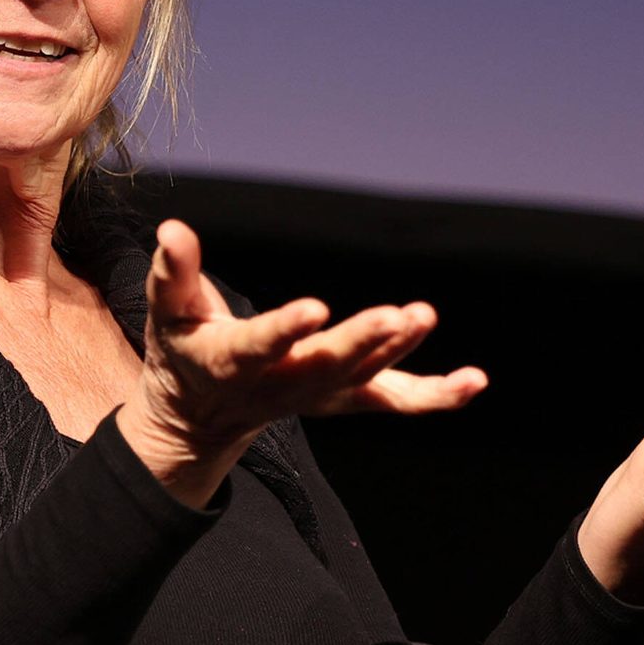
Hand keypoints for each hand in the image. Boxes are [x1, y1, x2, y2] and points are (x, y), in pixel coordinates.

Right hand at [118, 219, 486, 504]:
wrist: (199, 416)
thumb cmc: (183, 350)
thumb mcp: (167, 313)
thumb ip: (172, 272)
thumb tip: (174, 228)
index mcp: (231, 363)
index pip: (259, 348)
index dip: (286, 331)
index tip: (315, 309)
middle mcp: (280, 387)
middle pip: (324, 368)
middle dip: (361, 343)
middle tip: (397, 316)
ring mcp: (319, 396)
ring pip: (364, 379)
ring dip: (397, 352)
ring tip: (422, 316)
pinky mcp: (349, 398)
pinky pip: (397, 401)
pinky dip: (437, 396)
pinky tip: (476, 381)